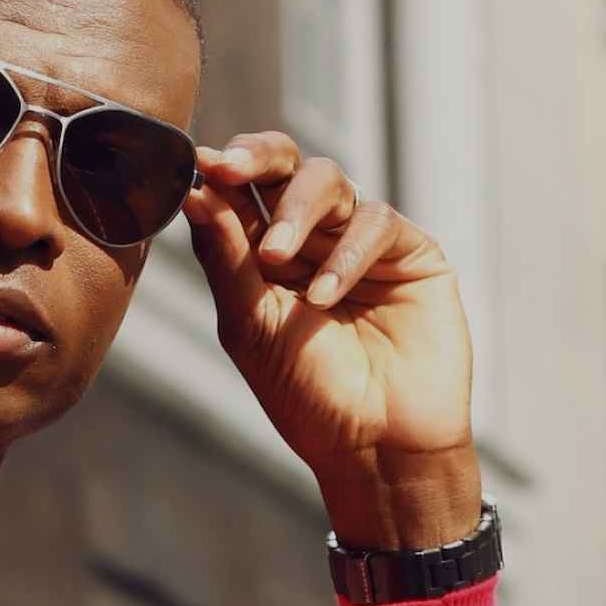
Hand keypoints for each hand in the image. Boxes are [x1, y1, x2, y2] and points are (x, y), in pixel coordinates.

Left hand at [179, 131, 481, 550]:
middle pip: (286, 165)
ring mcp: (360, 242)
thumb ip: (226, 260)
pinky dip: (346, 255)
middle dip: (257, 158)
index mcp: (263, 254)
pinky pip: (376, 223)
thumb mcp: (250, 326)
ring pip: (329, 180)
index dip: (220, 170)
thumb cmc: (306, 395)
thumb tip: (195, 193)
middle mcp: (312, 239)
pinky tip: (324, 296)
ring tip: (278, 258)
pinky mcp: (410, 255)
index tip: (198, 162)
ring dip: (296, 210)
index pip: (241, 191)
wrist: (374, 447)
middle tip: (230, 169)